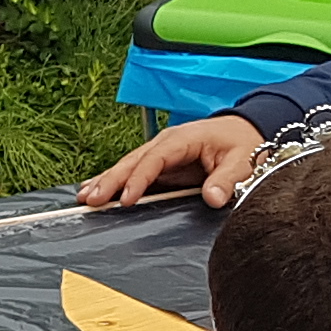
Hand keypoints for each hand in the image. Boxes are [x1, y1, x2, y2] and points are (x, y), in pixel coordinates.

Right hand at [75, 113, 265, 208]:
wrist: (245, 130)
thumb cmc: (242, 143)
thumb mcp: (242, 162)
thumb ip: (227, 180)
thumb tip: (212, 198)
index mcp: (182, 140)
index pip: (155, 160)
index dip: (139, 179)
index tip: (126, 199)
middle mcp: (166, 143)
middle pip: (132, 161)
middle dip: (110, 180)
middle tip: (91, 199)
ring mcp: (160, 152)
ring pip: (128, 166)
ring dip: (106, 180)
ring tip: (85, 197)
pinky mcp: (161, 163)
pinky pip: (134, 171)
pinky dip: (114, 180)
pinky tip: (97, 190)